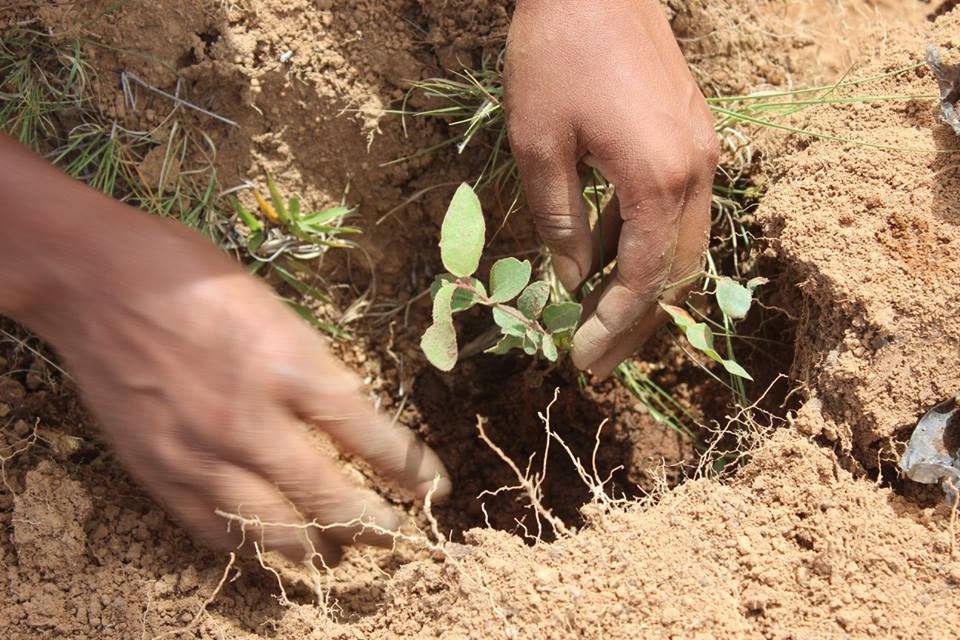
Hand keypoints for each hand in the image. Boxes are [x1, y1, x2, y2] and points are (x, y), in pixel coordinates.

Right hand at [1, 137, 448, 564]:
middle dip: (373, 524)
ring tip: (331, 549)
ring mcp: (204, 452)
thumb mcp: (275, 308)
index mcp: (291, 365)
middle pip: (331, 496)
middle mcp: (253, 419)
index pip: (370, 435)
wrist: (97, 278)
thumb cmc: (190, 274)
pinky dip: (245, 540)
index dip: (409, 469)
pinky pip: (214, 528)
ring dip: (313, 544)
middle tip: (394, 535)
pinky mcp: (161, 470)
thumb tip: (345, 412)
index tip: (433, 487)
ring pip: (275, 528)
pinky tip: (260, 537)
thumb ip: (309, 366)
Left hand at [504, 0, 718, 377]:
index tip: (581, 358)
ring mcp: (700, 152)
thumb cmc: (556, 54)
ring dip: (643, 290)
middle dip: (636, 323)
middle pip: (675, 272)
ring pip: (682, 246)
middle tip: (598, 363)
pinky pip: (675, 212)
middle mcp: (696, 171)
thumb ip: (559, 219)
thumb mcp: (538, 143)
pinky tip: (604, 266)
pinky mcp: (690, 137)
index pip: (645, 276)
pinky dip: (644, 247)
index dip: (614, 324)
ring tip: (601, 327)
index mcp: (659, 177)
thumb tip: (570, 280)